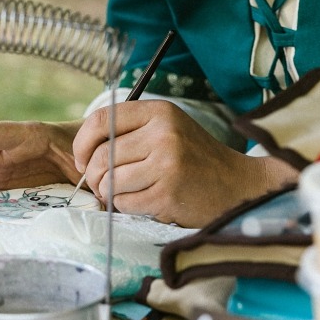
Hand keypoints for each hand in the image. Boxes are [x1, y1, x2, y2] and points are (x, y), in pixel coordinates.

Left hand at [72, 101, 296, 226]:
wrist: (237, 186)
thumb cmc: (194, 159)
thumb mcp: (168, 128)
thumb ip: (131, 130)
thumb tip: (83, 149)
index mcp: (159, 112)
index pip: (101, 120)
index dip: (82, 143)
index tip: (82, 159)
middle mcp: (162, 134)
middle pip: (101, 156)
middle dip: (94, 176)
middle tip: (101, 185)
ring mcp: (166, 164)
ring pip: (110, 181)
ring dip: (109, 193)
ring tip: (125, 193)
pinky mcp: (167, 194)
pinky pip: (125, 202)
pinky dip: (126, 206)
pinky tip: (142, 202)